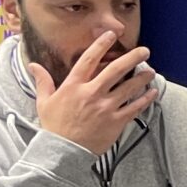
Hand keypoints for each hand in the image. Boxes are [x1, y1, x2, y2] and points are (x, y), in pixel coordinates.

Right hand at [28, 31, 156, 153]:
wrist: (63, 152)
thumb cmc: (54, 127)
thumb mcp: (44, 102)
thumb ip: (43, 81)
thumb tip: (33, 65)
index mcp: (74, 86)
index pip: (89, 59)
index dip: (101, 45)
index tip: (112, 35)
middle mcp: (92, 93)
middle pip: (116, 70)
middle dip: (132, 58)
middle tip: (144, 51)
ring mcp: (106, 107)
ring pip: (129, 87)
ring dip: (142, 78)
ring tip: (151, 71)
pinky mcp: (116, 121)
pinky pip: (134, 107)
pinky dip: (145, 99)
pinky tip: (153, 93)